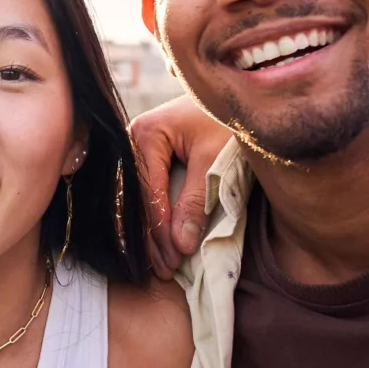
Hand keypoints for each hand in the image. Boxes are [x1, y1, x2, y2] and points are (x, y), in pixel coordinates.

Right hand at [128, 99, 232, 273]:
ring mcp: (134, 148)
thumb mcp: (214, 161)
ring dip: (148, 235)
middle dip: (151, 239)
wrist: (237, 96)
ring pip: (136, 201)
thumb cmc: (227, 122)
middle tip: (164, 270)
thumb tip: (181, 244)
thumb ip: (196, 201)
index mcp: (144, 134)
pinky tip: (156, 245)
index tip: (173, 260)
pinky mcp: (144, 157)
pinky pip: (143, 194)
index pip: (148, 193)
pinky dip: (151, 220)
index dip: (160, 231)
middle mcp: (131, 139)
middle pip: (136, 200)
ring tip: (159, 265)